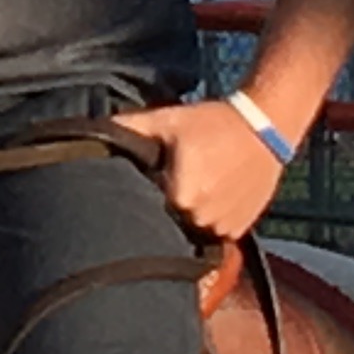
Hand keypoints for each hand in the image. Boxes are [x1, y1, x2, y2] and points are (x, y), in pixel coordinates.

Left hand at [108, 99, 289, 241]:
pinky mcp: (240, 230)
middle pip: (167, 221)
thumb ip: (128, 127)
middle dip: (163, 206)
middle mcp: (202, 217)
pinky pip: (213, 233)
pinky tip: (211, 196)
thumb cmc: (210, 122)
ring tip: (193, 188)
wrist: (264, 127)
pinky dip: (208, 220)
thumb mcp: (165, 120)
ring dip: (187, 215)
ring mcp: (223, 227)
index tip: (145, 182)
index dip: (141, 195)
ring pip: (191, 229)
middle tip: (169, 183)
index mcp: (180, 195)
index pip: (145, 207)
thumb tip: (89, 133)